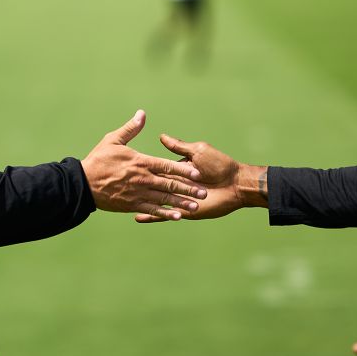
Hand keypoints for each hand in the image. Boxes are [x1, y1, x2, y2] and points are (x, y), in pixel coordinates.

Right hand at [81, 110, 206, 220]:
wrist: (83, 183)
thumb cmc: (98, 160)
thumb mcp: (113, 140)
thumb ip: (130, 128)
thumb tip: (142, 114)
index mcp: (141, 162)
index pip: (167, 166)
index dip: (184, 170)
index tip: (198, 173)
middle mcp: (143, 179)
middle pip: (170, 184)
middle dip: (188, 188)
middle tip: (204, 192)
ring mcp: (138, 193)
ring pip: (164, 198)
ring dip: (181, 202)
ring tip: (196, 205)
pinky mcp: (132, 205)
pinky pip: (152, 210)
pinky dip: (165, 213)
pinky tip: (178, 216)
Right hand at [135, 134, 266, 222]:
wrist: (236, 184)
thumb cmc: (220, 164)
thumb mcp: (197, 151)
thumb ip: (178, 146)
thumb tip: (161, 137)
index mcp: (177, 169)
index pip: (157, 167)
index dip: (143, 167)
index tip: (127, 164)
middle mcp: (174, 184)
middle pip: (154, 185)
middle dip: (138, 187)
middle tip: (120, 186)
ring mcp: (177, 198)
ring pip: (156, 201)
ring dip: (141, 202)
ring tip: (125, 203)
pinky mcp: (182, 211)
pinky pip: (163, 214)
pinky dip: (151, 216)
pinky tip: (137, 218)